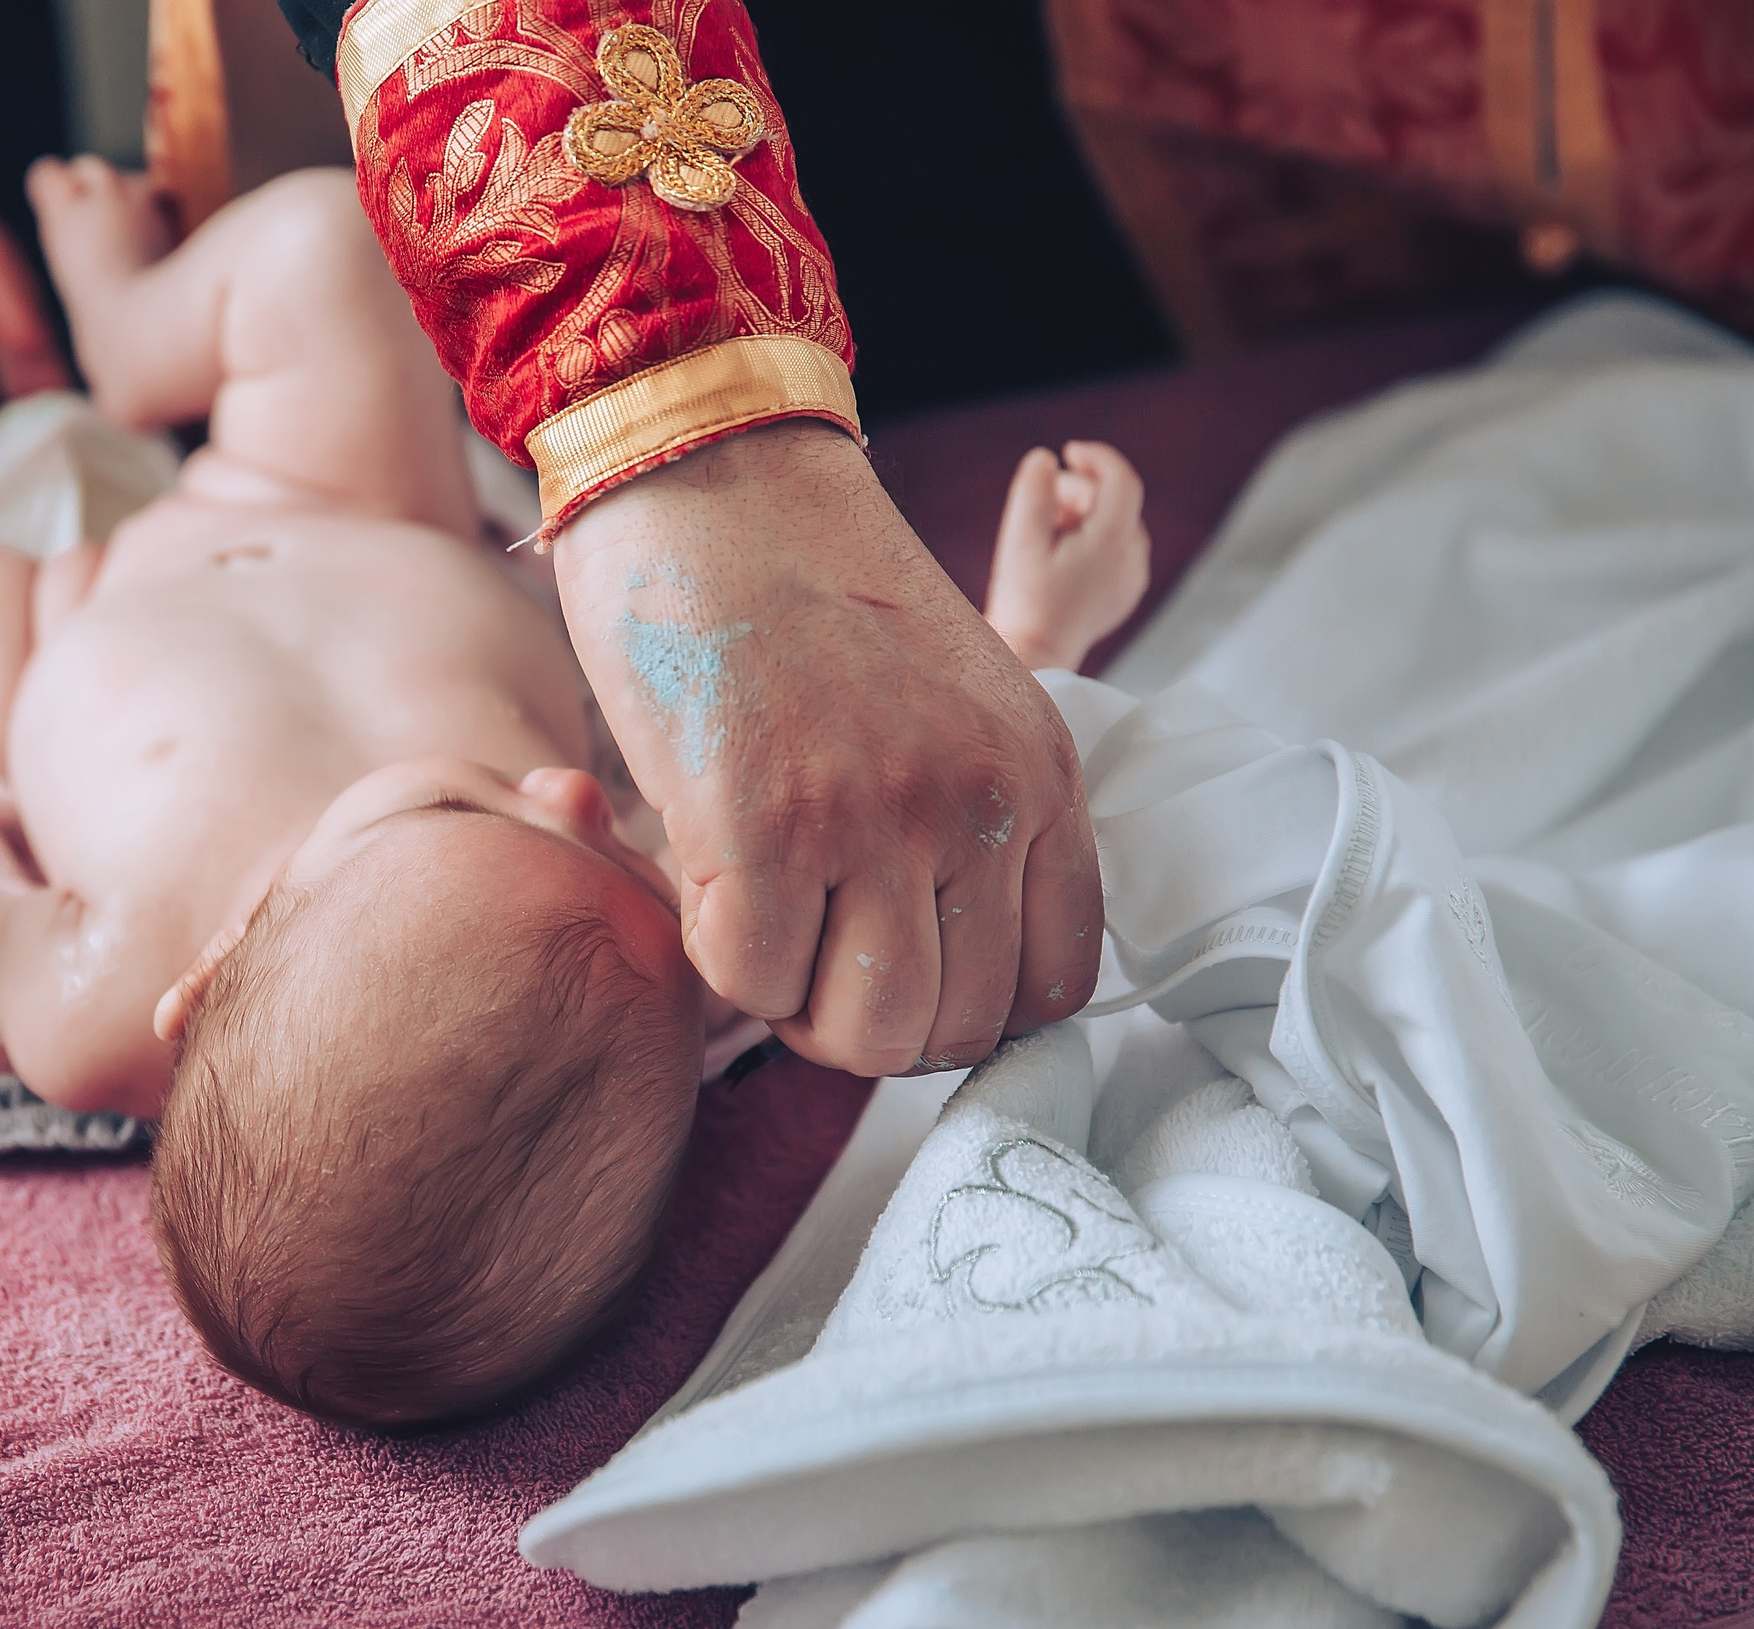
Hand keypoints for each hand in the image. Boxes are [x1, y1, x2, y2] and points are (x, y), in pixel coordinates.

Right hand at [554, 420, 1102, 1075]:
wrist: (707, 471)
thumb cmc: (804, 587)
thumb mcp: (951, 698)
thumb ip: (971, 820)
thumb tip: (933, 966)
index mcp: (1040, 773)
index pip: (1049, 988)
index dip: (958, 1005)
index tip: (891, 962)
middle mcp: (979, 803)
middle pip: (951, 1031)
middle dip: (864, 1017)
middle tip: (804, 944)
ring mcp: (878, 818)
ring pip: (864, 1033)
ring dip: (796, 1003)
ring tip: (758, 915)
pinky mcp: (767, 829)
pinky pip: (755, 983)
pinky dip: (718, 952)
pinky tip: (704, 868)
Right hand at [983, 441, 1150, 672]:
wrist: (1036, 658)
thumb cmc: (1023, 601)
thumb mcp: (1019, 541)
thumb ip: (1032, 492)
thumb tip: (1045, 458)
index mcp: (1111, 541)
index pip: (1122, 479)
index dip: (1097, 457)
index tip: (1069, 451)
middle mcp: (1132, 558)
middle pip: (1115, 501)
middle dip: (1080, 490)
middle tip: (1039, 504)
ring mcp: (1132, 577)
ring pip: (1117, 524)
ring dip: (1085, 516)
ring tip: (1047, 534)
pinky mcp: (1125, 592)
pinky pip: (1117, 549)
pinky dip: (1093, 539)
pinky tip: (1061, 558)